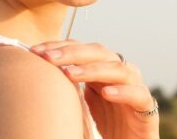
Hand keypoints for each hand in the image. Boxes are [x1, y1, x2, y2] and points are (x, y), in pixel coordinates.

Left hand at [30, 40, 158, 138]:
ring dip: (93, 69)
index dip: (58, 46)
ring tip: (70, 74)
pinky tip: (107, 93)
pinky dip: (123, 91)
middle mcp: (116, 74)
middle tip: (47, 57)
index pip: (78, 48)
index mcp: (97, 70)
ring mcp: (134, 88)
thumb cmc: (97, 129)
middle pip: (97, 52)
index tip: (34, 51)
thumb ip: (63, 89)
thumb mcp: (75, 106)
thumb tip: (30, 73)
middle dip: (71, 53)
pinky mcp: (146, 109)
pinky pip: (139, 94)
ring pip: (118, 68)